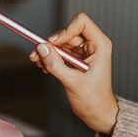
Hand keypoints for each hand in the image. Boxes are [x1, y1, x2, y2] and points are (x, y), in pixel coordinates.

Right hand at [28, 12, 117, 133]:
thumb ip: (56, 65)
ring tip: (39, 63)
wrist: (97, 113)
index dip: (65, 30)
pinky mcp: (76, 59)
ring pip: (61, 42)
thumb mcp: (73, 82)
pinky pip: (60, 51)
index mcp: (100, 45)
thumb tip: (41, 48)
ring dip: (48, 51)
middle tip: (37, 55)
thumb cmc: (94, 99)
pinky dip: (50, 57)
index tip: (54, 44)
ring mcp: (84, 52)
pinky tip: (45, 67)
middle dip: (51, 43)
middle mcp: (92, 45)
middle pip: (67, 32)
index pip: (81, 22)